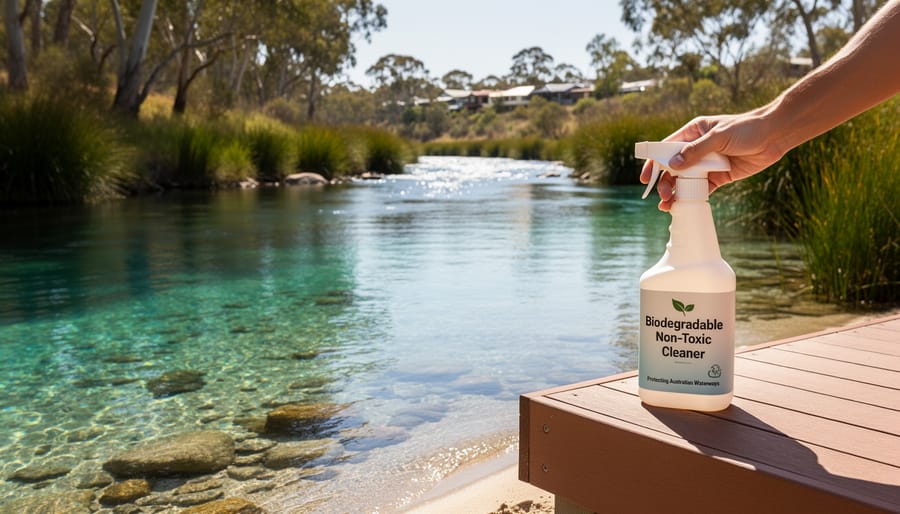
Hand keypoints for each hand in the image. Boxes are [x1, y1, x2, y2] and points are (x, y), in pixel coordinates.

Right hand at [641, 113, 787, 210]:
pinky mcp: (719, 176)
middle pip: (673, 167)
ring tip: (667, 205)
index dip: (654, 162)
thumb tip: (673, 166)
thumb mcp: (718, 137)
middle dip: (665, 182)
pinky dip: (691, 197)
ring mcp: (707, 163)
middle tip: (663, 194)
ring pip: (685, 180)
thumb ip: (695, 152)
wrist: (775, 136)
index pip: (666, 148)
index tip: (646, 178)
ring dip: (675, 192)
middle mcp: (697, 148)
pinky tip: (682, 205)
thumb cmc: (747, 128)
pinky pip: (701, 188)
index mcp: (693, 132)